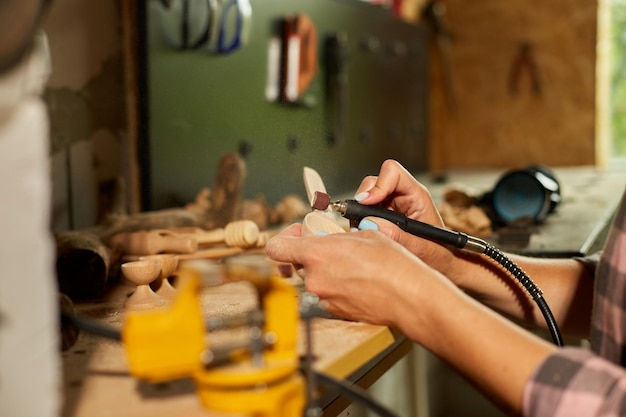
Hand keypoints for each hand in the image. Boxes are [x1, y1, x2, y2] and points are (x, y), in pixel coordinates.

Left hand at [265, 224, 453, 334]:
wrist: (409, 296)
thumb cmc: (392, 264)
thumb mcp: (363, 235)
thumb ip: (336, 238)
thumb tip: (328, 238)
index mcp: (316, 254)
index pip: (276, 248)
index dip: (284, 238)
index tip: (297, 234)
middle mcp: (314, 279)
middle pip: (298, 263)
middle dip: (312, 254)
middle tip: (333, 248)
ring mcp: (323, 298)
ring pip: (314, 279)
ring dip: (326, 271)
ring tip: (352, 265)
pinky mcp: (334, 311)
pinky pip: (328, 293)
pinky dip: (337, 286)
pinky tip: (358, 280)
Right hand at [353, 159, 457, 276]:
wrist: (442, 264)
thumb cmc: (440, 254)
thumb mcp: (422, 249)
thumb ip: (398, 236)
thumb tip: (369, 223)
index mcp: (417, 196)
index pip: (393, 172)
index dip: (377, 185)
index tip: (366, 203)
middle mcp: (402, 195)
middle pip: (373, 182)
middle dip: (363, 202)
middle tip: (361, 223)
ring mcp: (390, 204)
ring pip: (365, 196)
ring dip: (361, 214)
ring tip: (367, 232)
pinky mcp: (382, 215)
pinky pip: (363, 211)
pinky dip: (360, 222)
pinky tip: (369, 235)